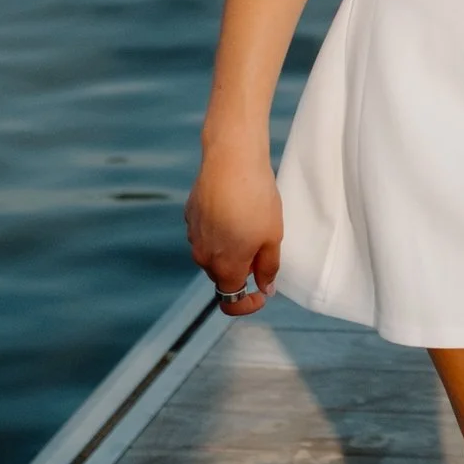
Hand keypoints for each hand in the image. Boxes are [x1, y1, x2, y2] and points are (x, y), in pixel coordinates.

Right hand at [188, 128, 284, 315]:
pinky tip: (235, 208)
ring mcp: (193, 235)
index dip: (247, 305)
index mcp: (224, 267)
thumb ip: (268, 268)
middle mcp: (203, 256)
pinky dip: (220, 230)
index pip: (230, 302)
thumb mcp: (272, 237)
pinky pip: (206, 233)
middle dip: (243, 270)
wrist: (231, 159)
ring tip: (251, 222)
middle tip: (264, 247)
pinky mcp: (190, 215)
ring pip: (214, 253)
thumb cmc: (256, 199)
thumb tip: (265, 288)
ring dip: (231, 248)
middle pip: (223, 276)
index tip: (262, 293)